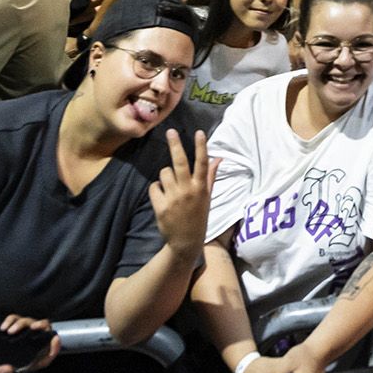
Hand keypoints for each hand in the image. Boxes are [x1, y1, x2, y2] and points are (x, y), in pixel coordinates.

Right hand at [0, 316, 61, 372]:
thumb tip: (9, 370)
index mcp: (17, 368)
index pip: (42, 360)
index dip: (52, 350)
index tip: (55, 338)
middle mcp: (18, 355)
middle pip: (38, 339)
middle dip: (40, 329)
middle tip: (34, 325)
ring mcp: (11, 344)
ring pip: (28, 328)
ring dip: (24, 323)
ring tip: (10, 328)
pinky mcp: (3, 336)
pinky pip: (14, 323)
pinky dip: (12, 320)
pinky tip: (3, 325)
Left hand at [150, 129, 218, 255]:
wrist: (185, 241)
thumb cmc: (198, 217)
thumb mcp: (207, 197)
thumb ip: (211, 176)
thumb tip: (219, 158)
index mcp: (201, 188)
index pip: (202, 164)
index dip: (201, 147)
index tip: (199, 132)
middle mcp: (187, 191)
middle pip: (180, 162)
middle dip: (175, 145)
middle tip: (170, 131)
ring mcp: (173, 198)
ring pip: (164, 173)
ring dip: (165, 176)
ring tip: (170, 187)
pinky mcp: (160, 206)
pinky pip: (154, 186)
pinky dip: (157, 189)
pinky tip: (162, 198)